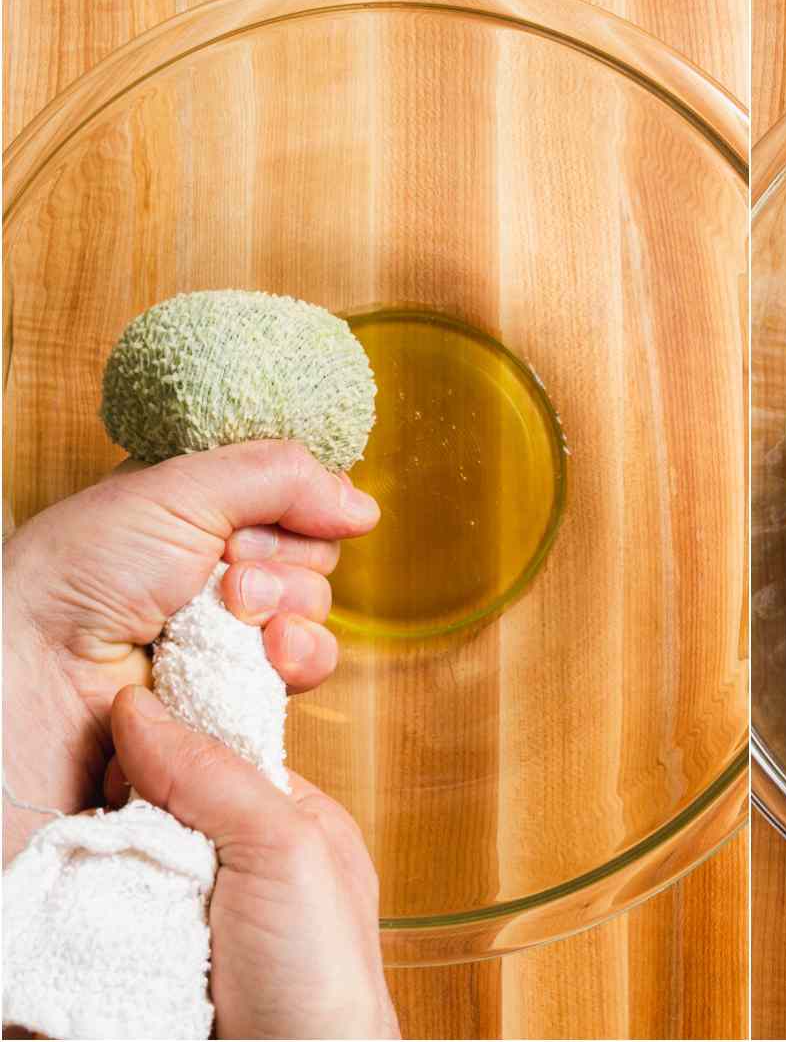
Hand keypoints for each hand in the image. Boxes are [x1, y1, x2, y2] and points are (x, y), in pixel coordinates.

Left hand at [2, 441, 378, 858]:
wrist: (37, 677)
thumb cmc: (81, 574)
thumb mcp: (177, 490)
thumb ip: (280, 477)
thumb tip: (365, 507)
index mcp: (198, 511)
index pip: (293, 497)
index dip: (287, 507)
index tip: (243, 523)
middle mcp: (218, 570)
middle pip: (314, 553)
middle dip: (282, 563)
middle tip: (224, 575)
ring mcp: (231, 635)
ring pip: (318, 611)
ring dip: (287, 611)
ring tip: (230, 619)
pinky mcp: (241, 692)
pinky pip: (310, 669)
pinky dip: (295, 660)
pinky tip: (260, 659)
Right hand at [107, 685, 399, 1039]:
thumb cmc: (321, 978)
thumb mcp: (285, 850)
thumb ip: (217, 776)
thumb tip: (141, 707)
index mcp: (284, 825)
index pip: (207, 759)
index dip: (158, 749)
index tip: (115, 753)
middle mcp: (235, 868)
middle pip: (149, 812)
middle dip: (115, 817)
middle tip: (101, 830)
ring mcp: (188, 921)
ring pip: (113, 869)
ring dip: (92, 872)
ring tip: (93, 880)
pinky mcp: (145, 969)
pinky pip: (92, 928)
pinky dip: (78, 924)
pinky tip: (75, 921)